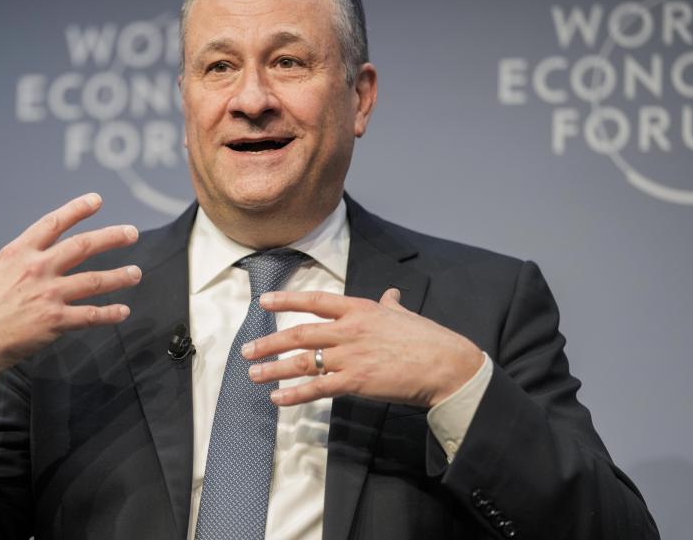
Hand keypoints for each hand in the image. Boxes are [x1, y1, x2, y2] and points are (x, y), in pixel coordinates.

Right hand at [0, 193, 141, 396]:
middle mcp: (38, 269)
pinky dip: (109, 314)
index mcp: (18, 254)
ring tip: (136, 273)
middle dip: (111, 238)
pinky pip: (89, 315)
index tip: (97, 200)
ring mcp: (48, 294)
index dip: (77, 209)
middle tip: (132, 233)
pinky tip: (122, 311)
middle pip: (83, 246)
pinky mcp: (55, 321)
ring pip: (93, 280)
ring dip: (118, 276)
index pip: (53, 224)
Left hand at [241, 288, 482, 407]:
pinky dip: (295, 394)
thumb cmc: (427, 339)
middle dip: (269, 342)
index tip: (264, 302)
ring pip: (303, 362)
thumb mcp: (404, 315)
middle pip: (299, 334)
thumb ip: (390, 305)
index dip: (286, 300)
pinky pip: (317, 388)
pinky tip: (278, 398)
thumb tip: (391, 295)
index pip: (315, 301)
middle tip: (247, 349)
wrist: (445, 365)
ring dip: (274, 368)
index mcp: (359, 309)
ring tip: (253, 374)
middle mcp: (349, 330)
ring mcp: (350, 356)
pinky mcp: (355, 382)